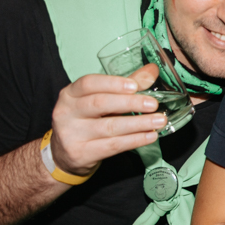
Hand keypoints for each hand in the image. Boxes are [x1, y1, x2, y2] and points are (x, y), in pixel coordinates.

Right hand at [49, 64, 163, 174]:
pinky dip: (135, 140)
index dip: (112, 83)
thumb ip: (125, 85)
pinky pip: (112, 146)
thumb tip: (152, 70)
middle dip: (130, 103)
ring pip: (109, 127)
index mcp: (70, 93)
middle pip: (100, 104)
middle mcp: (66, 112)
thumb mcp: (101, 99)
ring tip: (159, 121)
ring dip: (138, 124)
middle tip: (153, 104)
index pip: (89, 83)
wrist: (64, 153)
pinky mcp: (80, 153)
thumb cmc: (87, 119)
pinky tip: (150, 136)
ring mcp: (71, 134)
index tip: (135, 86)